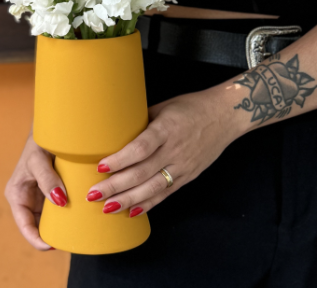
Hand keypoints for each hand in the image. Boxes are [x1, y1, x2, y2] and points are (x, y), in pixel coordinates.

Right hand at [5, 131, 67, 249]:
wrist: (49, 129)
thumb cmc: (38, 143)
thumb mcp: (38, 160)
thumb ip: (47, 179)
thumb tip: (59, 201)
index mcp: (16, 195)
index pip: (24, 225)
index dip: (36, 239)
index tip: (51, 246)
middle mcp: (26, 199)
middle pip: (38, 226)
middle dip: (51, 236)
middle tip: (69, 241)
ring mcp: (39, 197)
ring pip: (49, 220)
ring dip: (60, 226)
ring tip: (76, 233)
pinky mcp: (51, 192)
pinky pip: (59, 210)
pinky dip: (68, 215)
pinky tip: (79, 219)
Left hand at [86, 86, 243, 216]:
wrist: (225, 115)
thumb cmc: (190, 107)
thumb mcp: (163, 107)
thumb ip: (141, 121)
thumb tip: (114, 130)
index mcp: (166, 129)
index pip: (141, 148)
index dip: (120, 160)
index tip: (100, 167)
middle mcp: (175, 150)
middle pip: (142, 172)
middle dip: (116, 186)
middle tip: (93, 194)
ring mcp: (183, 166)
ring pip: (153, 188)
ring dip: (128, 200)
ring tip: (108, 207)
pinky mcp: (189, 176)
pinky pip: (166, 193)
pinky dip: (149, 204)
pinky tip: (132, 211)